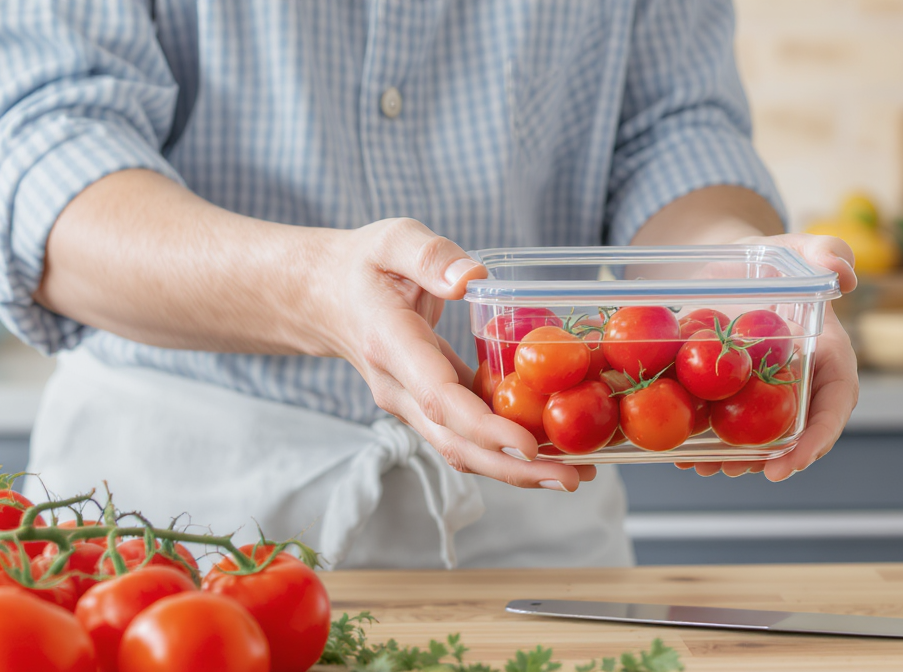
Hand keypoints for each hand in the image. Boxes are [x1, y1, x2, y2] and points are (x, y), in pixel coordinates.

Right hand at [321, 218, 594, 490]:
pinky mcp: (428, 407)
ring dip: (517, 469)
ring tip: (578, 473)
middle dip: (514, 467)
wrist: (324, 297)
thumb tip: (472, 278)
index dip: (484, 427)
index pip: (438, 398)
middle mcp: (399, 388)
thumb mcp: (392, 239)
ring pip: (462, 449)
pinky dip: (506, 448)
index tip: (528, 444)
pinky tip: (554, 448)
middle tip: (572, 477)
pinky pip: (467, 435)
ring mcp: (411, 404)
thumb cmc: (363, 264)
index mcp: (391, 345)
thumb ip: (430, 255)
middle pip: (456, 443)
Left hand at [676, 232, 858, 480]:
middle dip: (772, 460)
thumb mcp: (798, 248)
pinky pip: (725, 423)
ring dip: (734, 459)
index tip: (792, 462)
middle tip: (739, 471)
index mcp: (828, 356)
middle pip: (796, 432)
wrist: (732, 265)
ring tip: (705, 467)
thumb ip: (828, 251)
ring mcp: (767, 393)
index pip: (835, 404)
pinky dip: (706, 441)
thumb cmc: (774, 257)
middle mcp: (802, 383)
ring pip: (759, 436)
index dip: (818, 437)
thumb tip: (846, 276)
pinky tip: (682, 453)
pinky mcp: (734, 394)